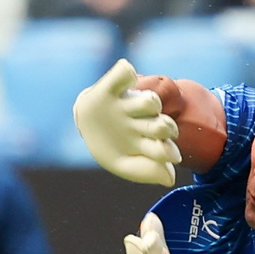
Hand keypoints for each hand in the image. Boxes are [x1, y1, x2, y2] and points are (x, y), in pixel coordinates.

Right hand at [74, 58, 181, 185]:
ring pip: (149, 102)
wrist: (84, 124)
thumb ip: (146, 171)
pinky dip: (126, 74)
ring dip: (150, 105)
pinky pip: (121, 75)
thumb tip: (171, 179)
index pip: (164, 146)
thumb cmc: (110, 145)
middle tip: (163, 130)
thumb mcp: (123, 163)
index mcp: (149, 137)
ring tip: (145, 106)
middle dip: (164, 129)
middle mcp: (144, 118)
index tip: (171, 156)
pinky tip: (128, 78)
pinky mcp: (111, 87)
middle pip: (162, 123)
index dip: (167, 151)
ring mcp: (128, 102)